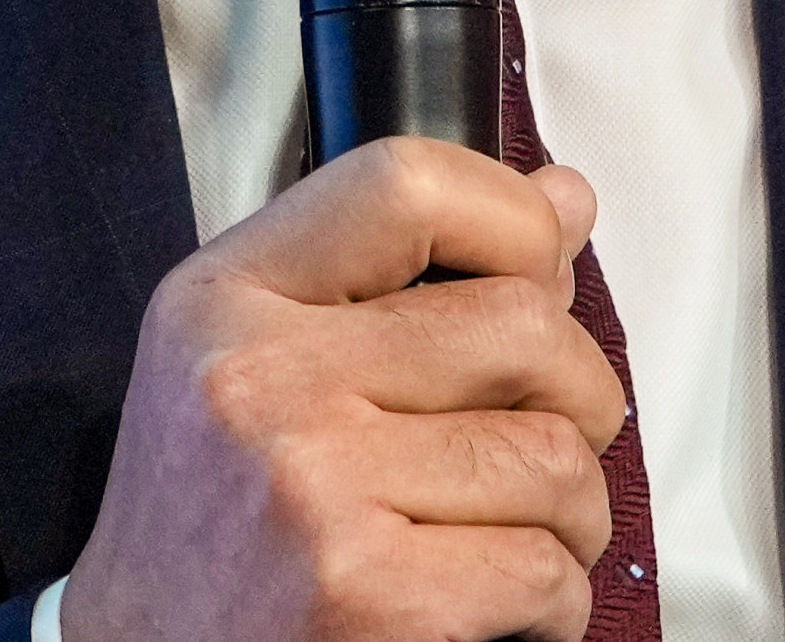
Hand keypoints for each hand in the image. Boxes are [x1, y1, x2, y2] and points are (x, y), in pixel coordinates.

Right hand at [56, 137, 627, 641]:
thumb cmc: (209, 523)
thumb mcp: (257, 361)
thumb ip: (402, 271)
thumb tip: (565, 200)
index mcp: (228, 298)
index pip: (410, 185)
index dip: (515, 222)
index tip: (539, 277)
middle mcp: (260, 382)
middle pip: (523, 326)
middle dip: (575, 395)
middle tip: (540, 442)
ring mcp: (311, 490)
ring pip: (554, 459)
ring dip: (571, 512)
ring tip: (513, 534)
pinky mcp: (365, 600)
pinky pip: (544, 571)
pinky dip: (552, 602)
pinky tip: (495, 606)